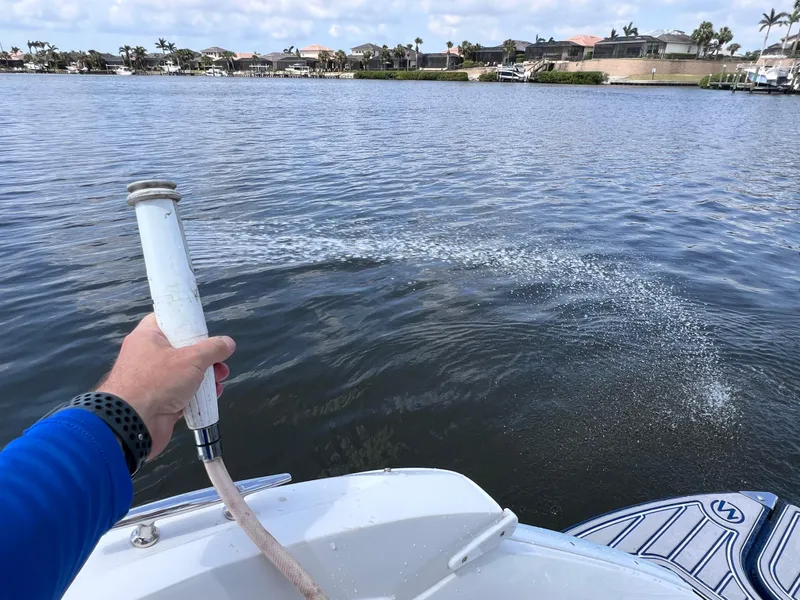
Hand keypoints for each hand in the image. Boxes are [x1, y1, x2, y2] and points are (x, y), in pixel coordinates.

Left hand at [97, 314, 235, 459]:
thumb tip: (228, 343)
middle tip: (220, 361)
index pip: (167, 320)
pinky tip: (213, 395)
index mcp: (148, 337)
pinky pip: (183, 393)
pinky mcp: (159, 401)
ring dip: (206, 376)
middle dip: (206, 356)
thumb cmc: (157, 382)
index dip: (186, 322)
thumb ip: (213, 349)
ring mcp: (153, 380)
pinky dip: (197, 394)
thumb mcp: (191, 359)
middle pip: (182, 349)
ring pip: (185, 373)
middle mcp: (148, 356)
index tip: (204, 329)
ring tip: (220, 380)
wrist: (132, 424)